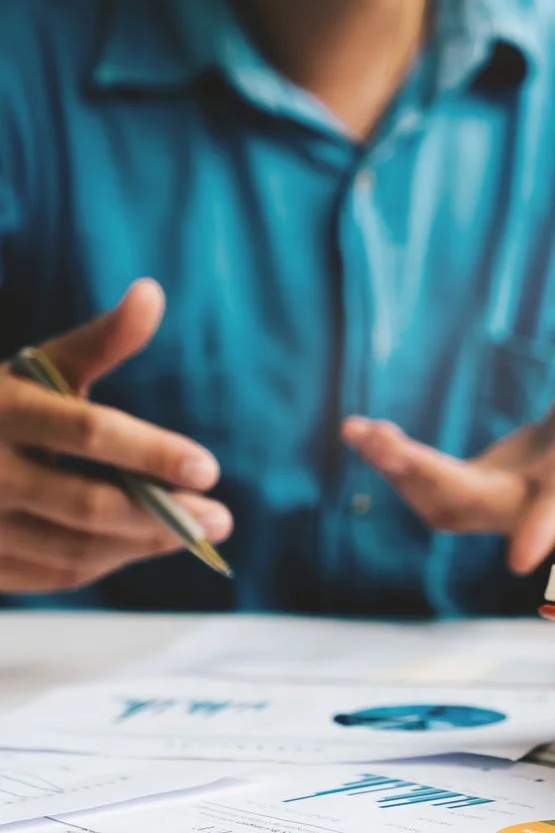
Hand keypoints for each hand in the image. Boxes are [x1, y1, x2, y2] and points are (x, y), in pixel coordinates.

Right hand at [0, 280, 231, 592]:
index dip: (152, 453)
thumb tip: (152, 292)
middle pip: (87, 503)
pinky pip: (54, 574)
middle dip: (162, 515)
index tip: (210, 470)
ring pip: (73, 548)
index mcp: (4, 409)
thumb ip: (101, 340)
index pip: (89, 433)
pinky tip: (146, 546)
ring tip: (197, 532)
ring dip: (143, 545)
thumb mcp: (38, 367)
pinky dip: (108, 563)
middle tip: (221, 518)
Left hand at [342, 364, 554, 574]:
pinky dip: (391, 462)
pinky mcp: (461, 493)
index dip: (542, 529)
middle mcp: (522, 502)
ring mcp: (487, 502)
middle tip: (386, 444)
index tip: (518, 561)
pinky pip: (420, 485)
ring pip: (438, 502)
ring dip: (399, 471)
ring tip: (362, 433)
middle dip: (430, 478)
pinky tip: (363, 434)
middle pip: (473, 503)